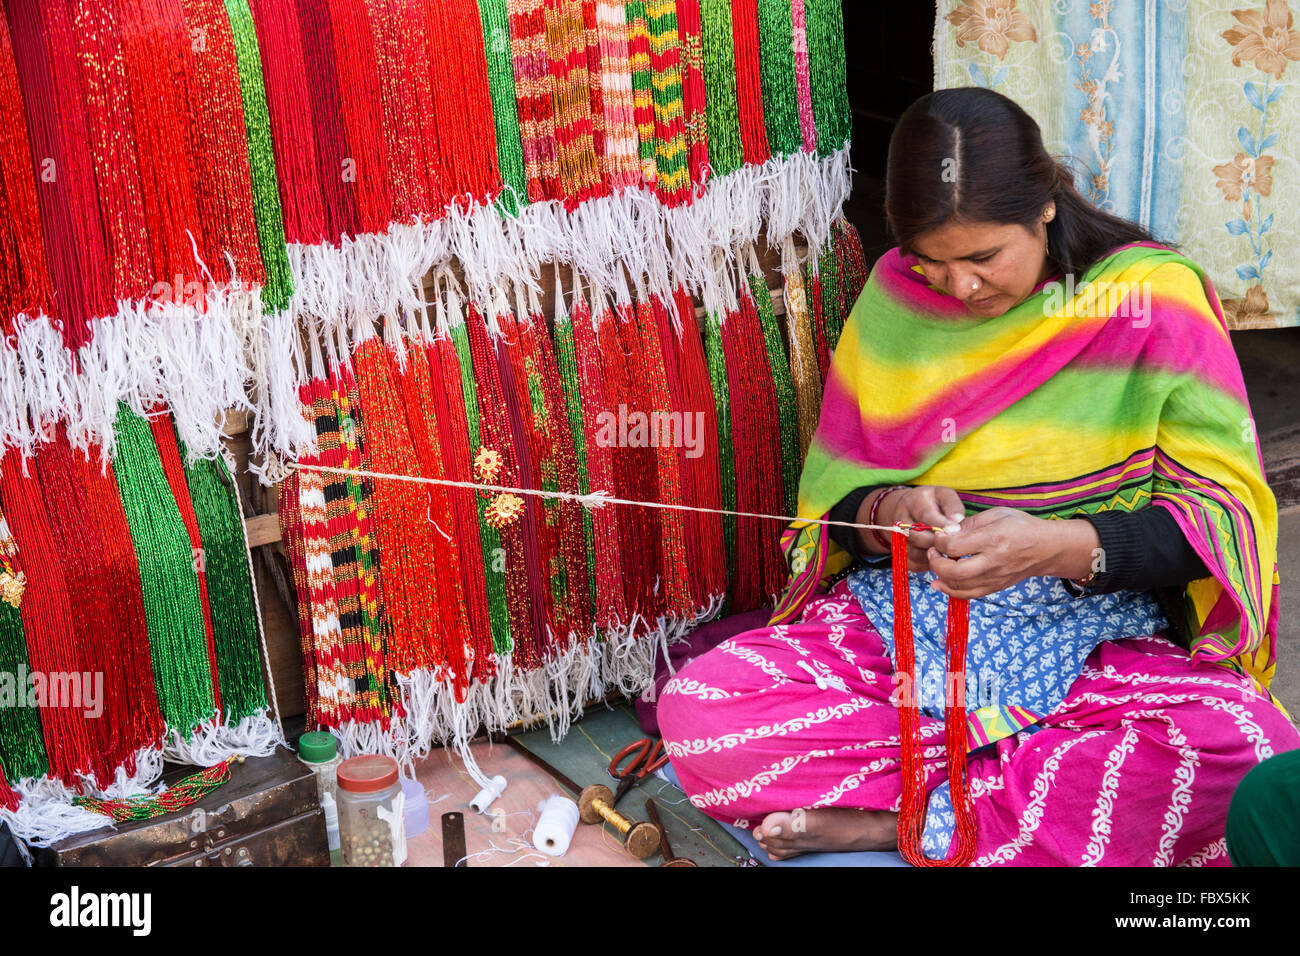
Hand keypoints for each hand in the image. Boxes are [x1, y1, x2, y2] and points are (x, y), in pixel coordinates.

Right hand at [877, 485, 966, 572]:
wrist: (910, 507)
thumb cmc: (934, 502)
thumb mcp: (944, 496)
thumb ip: (952, 506)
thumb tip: (956, 524)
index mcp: (914, 502)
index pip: (926, 516)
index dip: (943, 527)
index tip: (958, 532)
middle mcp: (901, 519)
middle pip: (918, 537)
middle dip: (938, 543)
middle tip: (953, 545)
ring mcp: (897, 536)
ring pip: (914, 553)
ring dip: (933, 556)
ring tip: (947, 552)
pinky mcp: (898, 551)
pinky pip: (911, 563)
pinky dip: (926, 565)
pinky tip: (937, 558)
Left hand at [926, 508, 1099, 598]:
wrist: (1047, 548)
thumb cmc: (1021, 526)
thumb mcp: (997, 514)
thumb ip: (970, 523)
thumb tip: (946, 532)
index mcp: (993, 539)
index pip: (955, 546)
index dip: (939, 541)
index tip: (938, 536)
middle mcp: (993, 562)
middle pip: (955, 571)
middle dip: (936, 562)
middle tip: (933, 551)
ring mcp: (995, 577)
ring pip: (960, 586)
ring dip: (940, 577)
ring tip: (936, 563)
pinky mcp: (996, 586)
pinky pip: (969, 594)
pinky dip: (951, 591)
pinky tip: (939, 582)